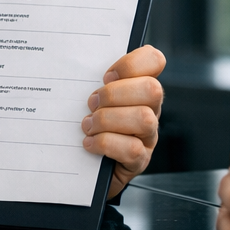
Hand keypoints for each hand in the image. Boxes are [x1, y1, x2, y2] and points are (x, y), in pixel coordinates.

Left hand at [80, 45, 165, 197]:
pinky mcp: (140, 160)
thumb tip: (76, 72)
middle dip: (115, 94)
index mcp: (140, 87)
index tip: (107, 75)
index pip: (154, 61)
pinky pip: (132, 149)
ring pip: (144, 119)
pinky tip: (90, 144)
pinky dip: (105, 143)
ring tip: (89, 126)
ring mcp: (148, 136)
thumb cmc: (89, 126)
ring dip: (108, 120)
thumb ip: (92, 81)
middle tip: (92, 103)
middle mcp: (150, 109)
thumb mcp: (93, 99)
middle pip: (152, 89)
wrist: (84, 169)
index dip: (132, 64)